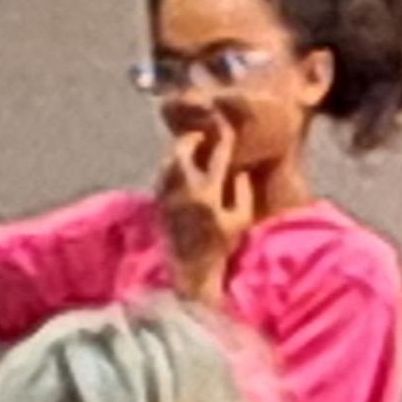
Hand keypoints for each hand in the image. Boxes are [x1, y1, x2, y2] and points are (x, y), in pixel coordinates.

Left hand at [158, 118, 252, 304]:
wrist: (192, 268)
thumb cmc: (221, 245)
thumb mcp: (240, 220)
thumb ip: (243, 193)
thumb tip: (239, 171)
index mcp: (208, 194)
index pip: (217, 157)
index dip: (223, 141)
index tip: (227, 132)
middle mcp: (184, 191)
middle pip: (183, 152)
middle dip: (191, 139)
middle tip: (200, 135)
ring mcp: (168, 196)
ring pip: (168, 162)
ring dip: (178, 151)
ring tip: (189, 147)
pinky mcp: (158, 203)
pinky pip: (161, 176)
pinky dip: (169, 166)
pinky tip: (177, 166)